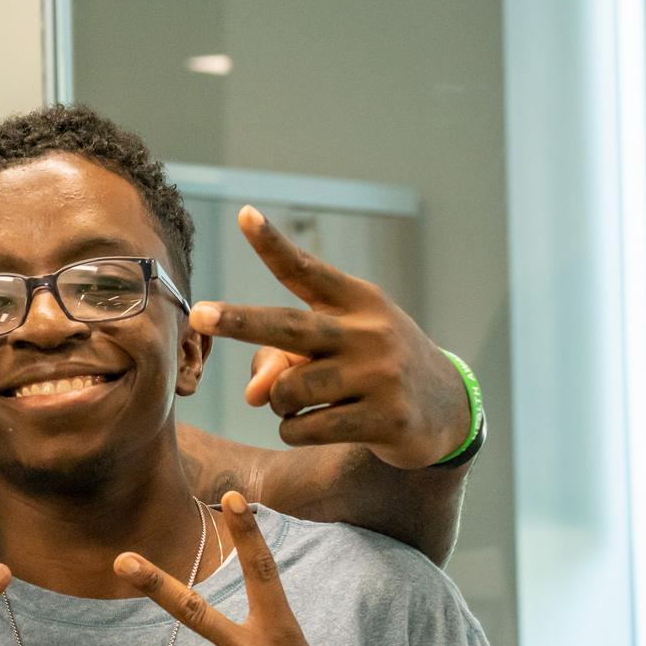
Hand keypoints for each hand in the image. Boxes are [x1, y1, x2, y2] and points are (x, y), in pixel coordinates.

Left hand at [189, 207, 468, 470]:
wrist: (448, 408)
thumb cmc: (375, 368)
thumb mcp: (339, 350)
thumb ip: (284, 361)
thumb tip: (253, 395)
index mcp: (356, 301)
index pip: (306, 270)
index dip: (272, 244)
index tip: (244, 214)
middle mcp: (368, 332)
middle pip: (289, 328)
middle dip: (240, 321)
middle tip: (198, 314)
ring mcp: (378, 375)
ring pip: (289, 390)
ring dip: (280, 403)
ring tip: (304, 403)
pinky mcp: (384, 418)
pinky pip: (305, 429)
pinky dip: (295, 431)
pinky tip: (318, 425)